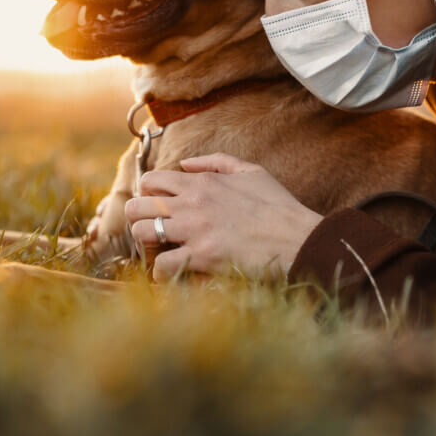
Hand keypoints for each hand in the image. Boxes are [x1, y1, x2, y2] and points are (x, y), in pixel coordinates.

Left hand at [124, 153, 322, 281]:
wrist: (298, 238)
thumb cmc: (278, 207)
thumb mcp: (251, 171)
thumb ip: (216, 161)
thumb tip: (184, 163)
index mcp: (202, 181)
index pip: (151, 180)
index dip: (147, 195)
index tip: (157, 209)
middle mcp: (192, 202)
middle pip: (137, 206)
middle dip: (139, 219)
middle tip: (152, 232)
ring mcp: (195, 229)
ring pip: (142, 232)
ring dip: (146, 245)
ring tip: (159, 252)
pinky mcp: (202, 256)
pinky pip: (161, 265)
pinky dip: (160, 273)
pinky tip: (170, 274)